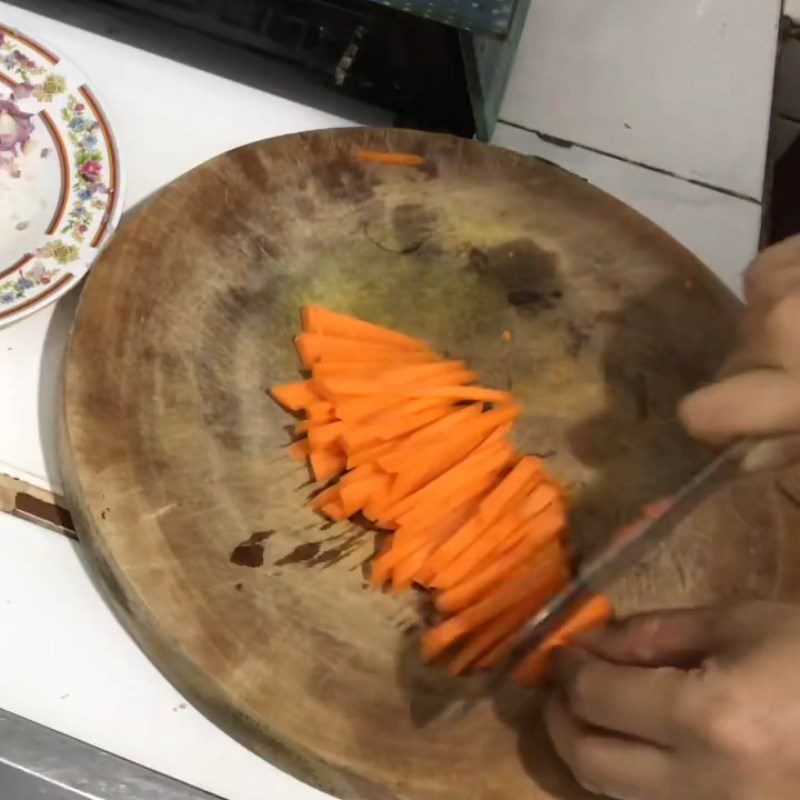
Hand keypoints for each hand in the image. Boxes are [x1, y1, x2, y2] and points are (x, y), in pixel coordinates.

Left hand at [544, 601, 799, 799]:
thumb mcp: (737, 625)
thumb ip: (653, 635)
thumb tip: (592, 645)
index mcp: (706, 719)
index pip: (597, 697)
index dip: (566, 670)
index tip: (559, 651)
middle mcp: (703, 786)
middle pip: (590, 761)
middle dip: (560, 717)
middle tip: (559, 684)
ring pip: (614, 794)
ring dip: (586, 750)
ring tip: (588, 710)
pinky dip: (627, 777)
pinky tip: (633, 743)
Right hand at [679, 234, 799, 470]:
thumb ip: (790, 444)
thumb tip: (738, 456)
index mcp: (797, 387)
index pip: (701, 413)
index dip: (710, 423)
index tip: (728, 426)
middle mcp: (780, 330)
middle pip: (729, 363)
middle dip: (755, 373)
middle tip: (799, 371)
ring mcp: (786, 283)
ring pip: (747, 320)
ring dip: (770, 330)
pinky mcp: (792, 250)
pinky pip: (762, 279)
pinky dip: (782, 291)